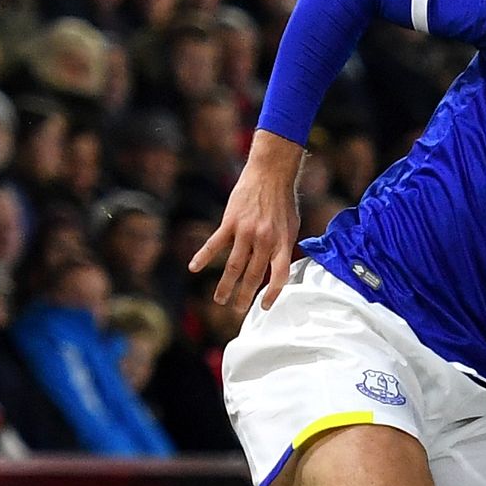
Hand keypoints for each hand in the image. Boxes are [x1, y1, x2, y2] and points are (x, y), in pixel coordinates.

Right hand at [191, 131, 303, 308]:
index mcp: (282, 243)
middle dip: (245, 296)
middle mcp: (265, 241)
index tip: (263, 307)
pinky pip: (214, 244)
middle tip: (237, 311)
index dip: (272, 294)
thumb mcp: (291, 227)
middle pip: (253, 275)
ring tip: (219, 300)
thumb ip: (284, 248)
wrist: (270, 175)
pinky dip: (203, 257)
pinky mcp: (230, 223)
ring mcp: (246, 232)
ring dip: (225, 285)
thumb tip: (280, 269)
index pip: (279, 276)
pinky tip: (193, 268)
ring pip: (234, 266)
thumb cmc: (283, 202)